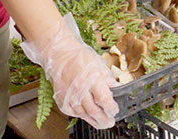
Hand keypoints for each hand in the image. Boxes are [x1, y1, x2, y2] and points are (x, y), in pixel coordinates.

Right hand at [21, 14, 118, 128]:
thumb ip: (108, 78)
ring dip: (93, 120)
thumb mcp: (99, 64)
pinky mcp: (62, 99)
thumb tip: (117, 89)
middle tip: (110, 122)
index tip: (115, 110)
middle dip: (104, 119)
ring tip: (102, 123)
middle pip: (94, 110)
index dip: (111, 108)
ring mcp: (69, 95)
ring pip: (83, 114)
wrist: (60, 54)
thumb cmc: (79, 57)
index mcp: (92, 78)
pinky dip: (81, 116)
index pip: (103, 99)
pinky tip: (88, 116)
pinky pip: (73, 112)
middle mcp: (80, 89)